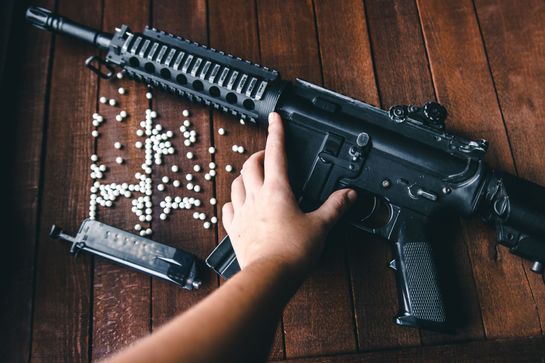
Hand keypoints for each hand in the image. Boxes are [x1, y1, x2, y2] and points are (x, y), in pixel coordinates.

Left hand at [222, 112, 356, 277]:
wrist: (269, 276)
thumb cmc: (293, 252)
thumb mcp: (320, 226)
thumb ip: (335, 207)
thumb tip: (349, 194)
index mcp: (278, 191)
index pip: (276, 153)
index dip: (276, 132)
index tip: (274, 118)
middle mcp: (256, 197)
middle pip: (251, 165)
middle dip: (259, 154)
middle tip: (268, 155)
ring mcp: (243, 213)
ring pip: (236, 184)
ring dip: (244, 176)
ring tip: (252, 176)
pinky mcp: (234, 230)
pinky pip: (227, 210)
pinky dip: (232, 202)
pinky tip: (237, 205)